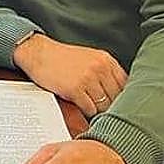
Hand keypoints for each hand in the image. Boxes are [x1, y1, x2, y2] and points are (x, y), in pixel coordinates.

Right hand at [12, 34, 127, 116]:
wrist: (37, 53)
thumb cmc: (62, 58)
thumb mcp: (89, 58)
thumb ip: (106, 72)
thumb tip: (120, 94)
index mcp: (106, 60)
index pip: (126, 85)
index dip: (121, 97)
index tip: (116, 102)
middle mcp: (100, 68)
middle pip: (116, 98)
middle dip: (109, 105)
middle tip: (99, 106)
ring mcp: (88, 78)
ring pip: (104, 106)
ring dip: (96, 109)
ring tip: (87, 103)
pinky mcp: (75, 89)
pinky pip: (89, 109)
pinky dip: (85, 110)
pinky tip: (78, 103)